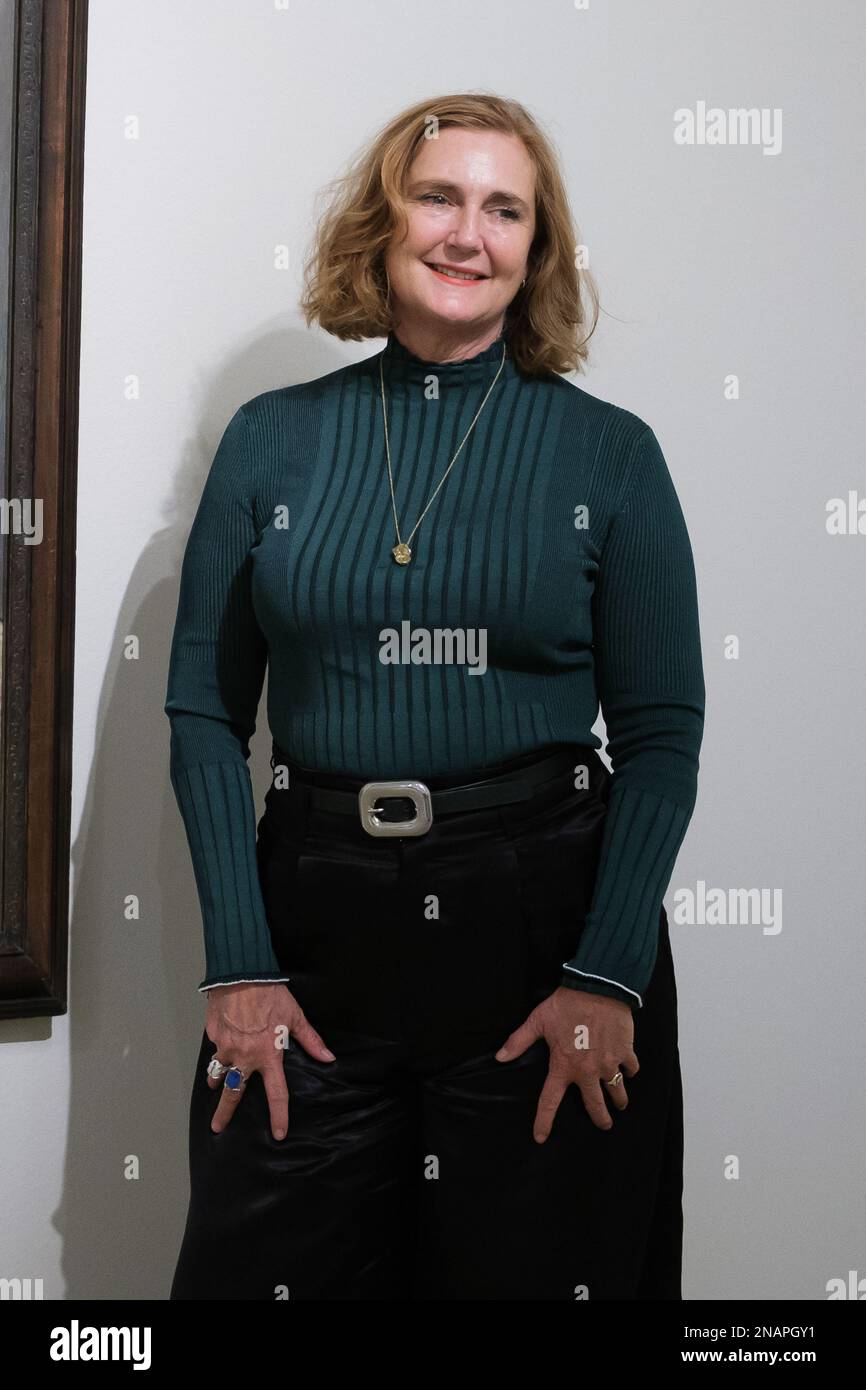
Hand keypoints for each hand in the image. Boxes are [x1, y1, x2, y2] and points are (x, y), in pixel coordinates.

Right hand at [204, 982, 335, 1140]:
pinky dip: (218, 1050)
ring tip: (215, 1086)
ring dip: (217, 1081)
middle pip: (234, 1093)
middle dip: (224, 1113)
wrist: (241, 973)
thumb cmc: (270, 993)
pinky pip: (215, 1048)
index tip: (278, 1133)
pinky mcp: (213, 1035)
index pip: (276, 1093)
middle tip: (218, 1126)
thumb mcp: (294, 1016)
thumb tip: (328, 1057)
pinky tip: (221, 1045)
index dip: (279, 1116)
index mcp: (268, 1054)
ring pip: (218, 1072)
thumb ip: (310, 1040)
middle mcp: (245, 1056)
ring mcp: (226, 1046)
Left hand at [495, 986, 637, 1139]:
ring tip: (620, 1103)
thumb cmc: (567, 1004)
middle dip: (600, 1119)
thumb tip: (500, 1057)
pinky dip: (630, 1071)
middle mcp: (587, 1071)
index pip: (550, 1101)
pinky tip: (627, 1069)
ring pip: (617, 1092)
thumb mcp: (538, 1021)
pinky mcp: (625, 1052)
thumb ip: (519, 1041)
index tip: (541, 1137)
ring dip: (619, 1100)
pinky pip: (631, 1069)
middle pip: (595, 1106)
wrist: (598, 988)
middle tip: (603, 1124)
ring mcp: (608, 1063)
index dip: (543, 1121)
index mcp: (563, 1066)